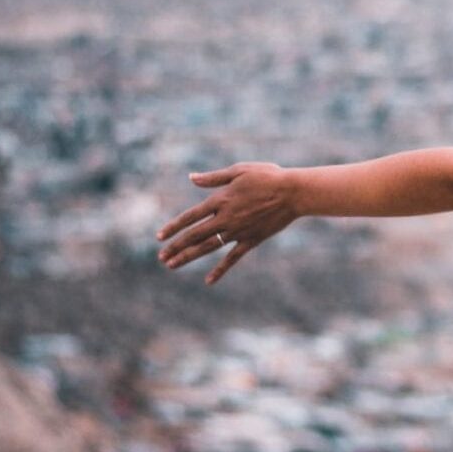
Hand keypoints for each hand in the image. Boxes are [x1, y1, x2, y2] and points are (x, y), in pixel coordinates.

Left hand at [156, 162, 298, 284]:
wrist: (293, 193)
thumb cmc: (267, 177)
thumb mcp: (239, 170)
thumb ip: (214, 178)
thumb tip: (191, 178)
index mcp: (221, 200)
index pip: (191, 217)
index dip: (173, 227)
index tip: (159, 237)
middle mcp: (226, 218)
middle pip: (195, 235)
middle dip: (176, 246)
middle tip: (161, 257)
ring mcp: (238, 231)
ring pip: (208, 247)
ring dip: (188, 257)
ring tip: (171, 266)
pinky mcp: (251, 240)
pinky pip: (233, 258)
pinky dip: (220, 269)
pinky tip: (209, 281)